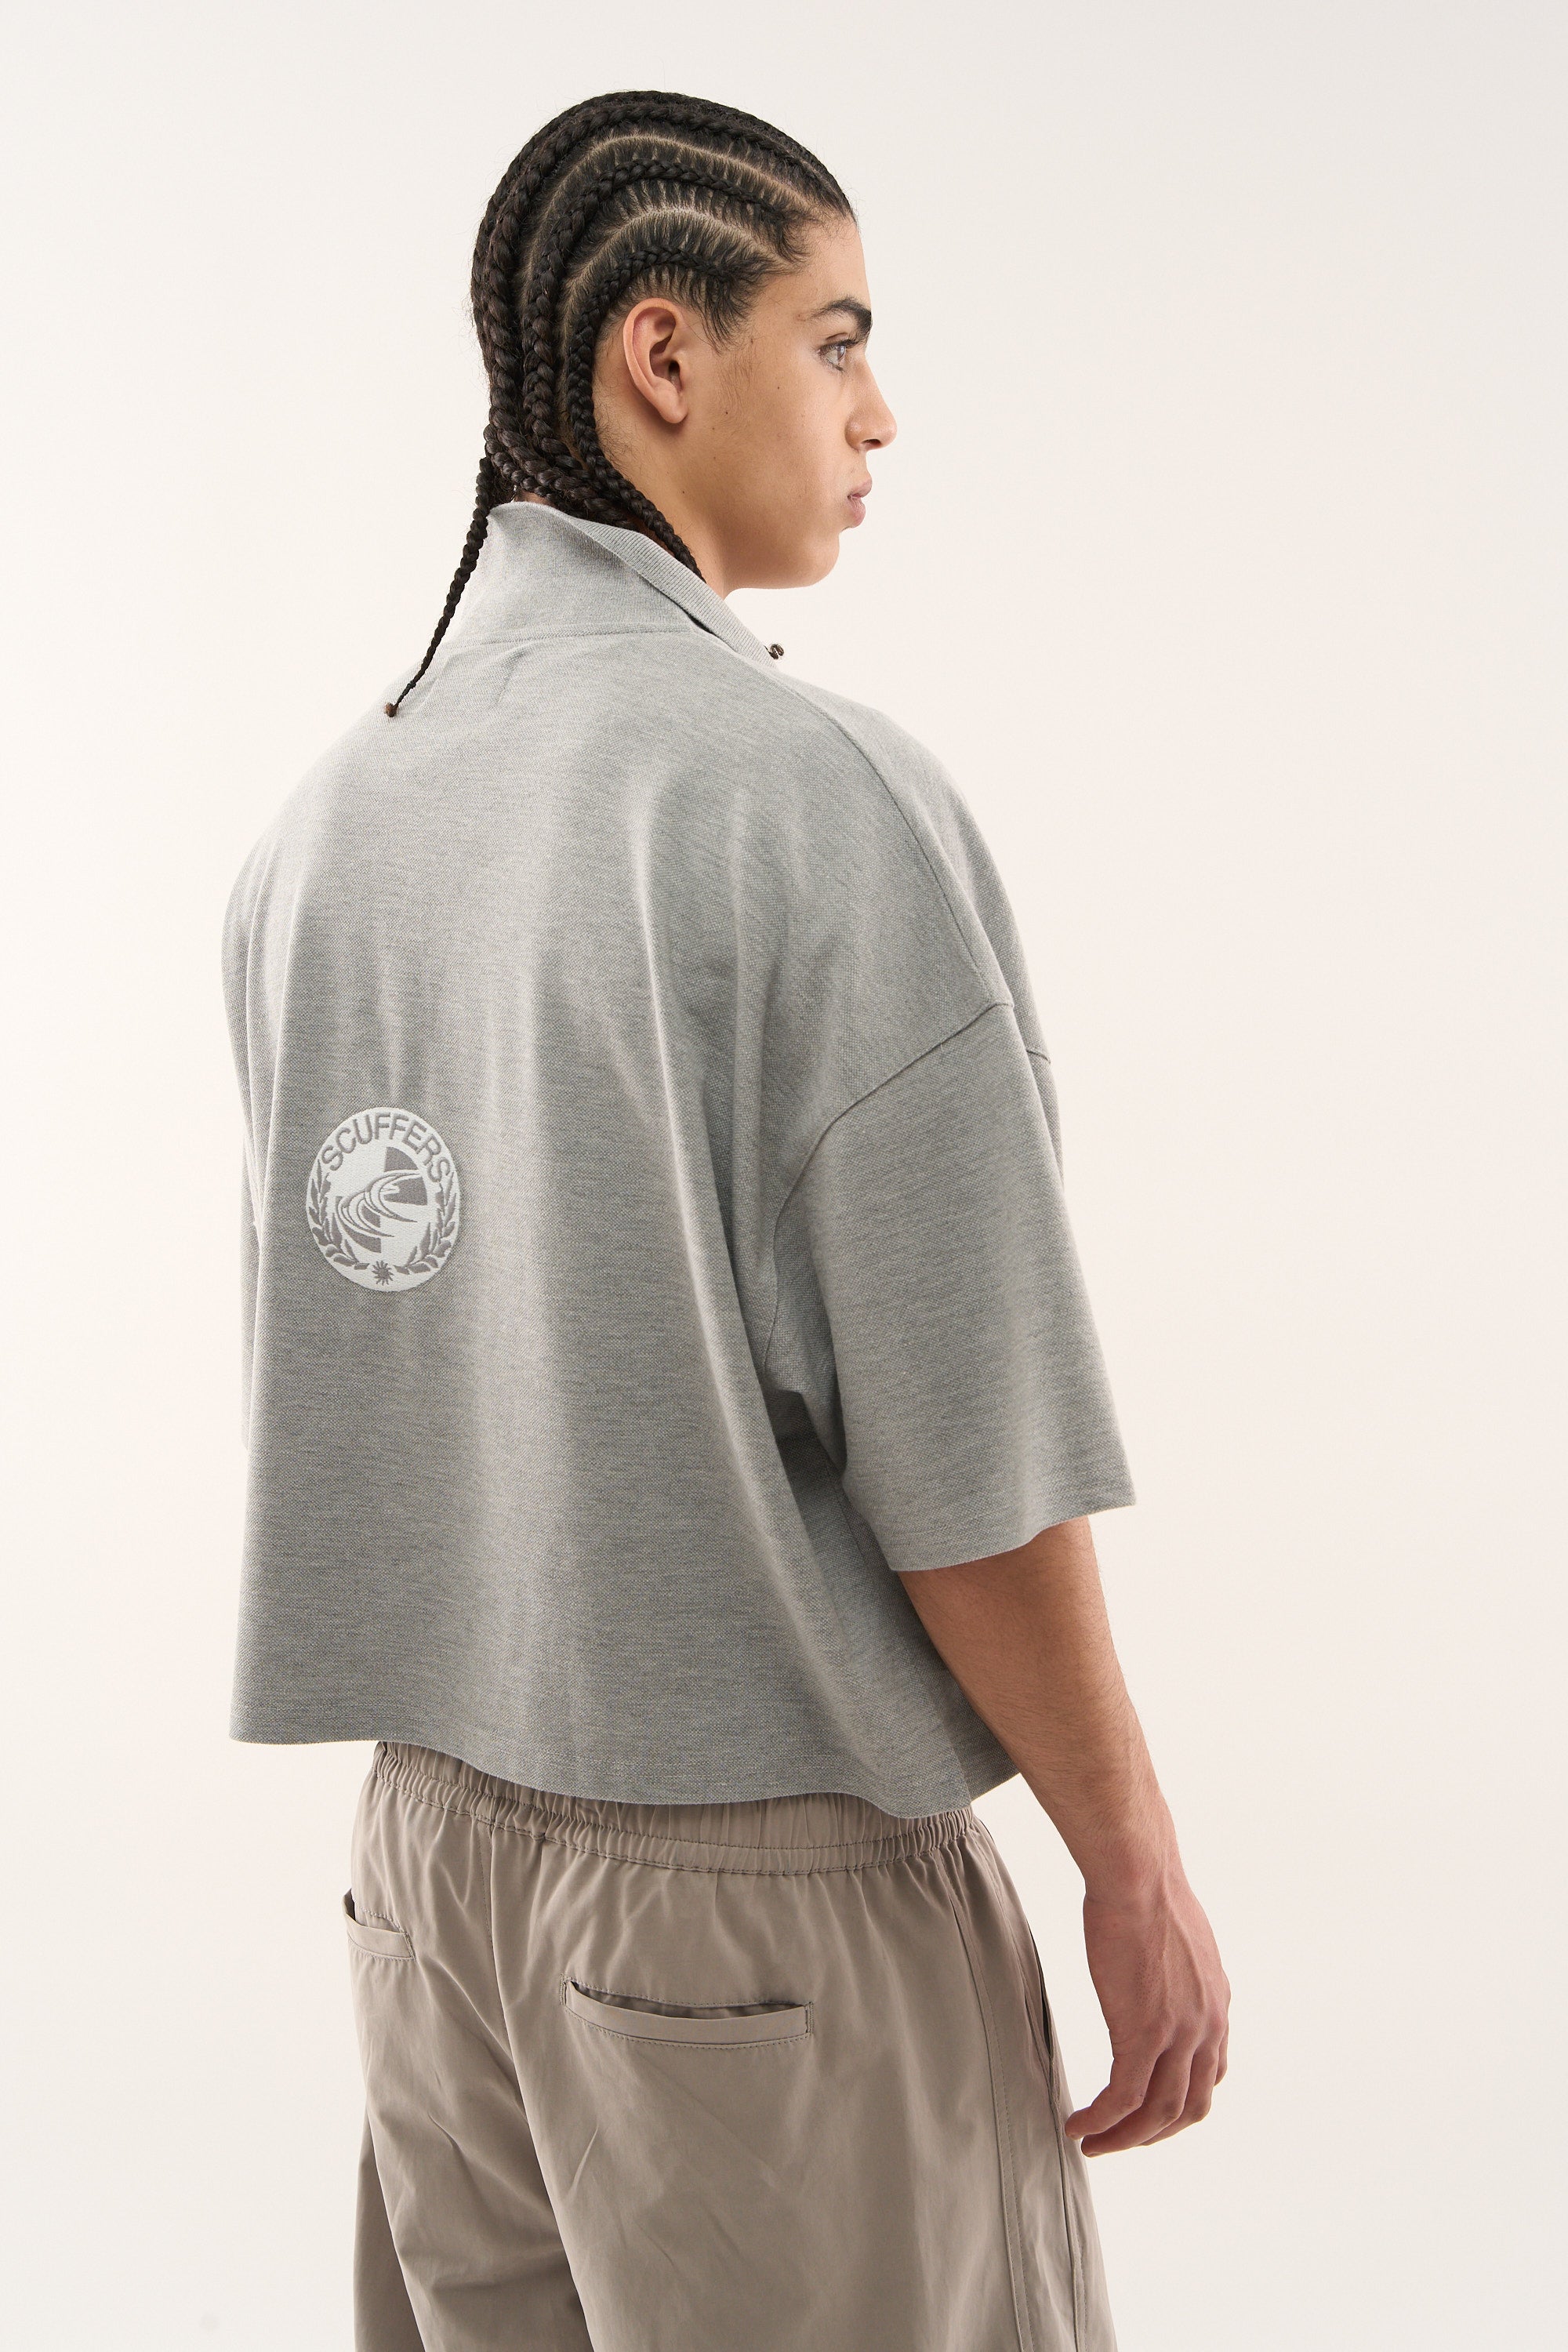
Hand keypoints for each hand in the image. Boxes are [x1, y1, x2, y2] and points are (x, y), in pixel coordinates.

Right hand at [1065, 1870, 1229, 2154]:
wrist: (1137, 1874)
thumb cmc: (1145, 1889)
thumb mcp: (1179, 1938)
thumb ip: (1178, 1971)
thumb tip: (1158, 1971)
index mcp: (1216, 2004)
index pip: (1210, 2075)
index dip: (1180, 2104)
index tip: (1148, 2112)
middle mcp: (1208, 2025)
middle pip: (1189, 2106)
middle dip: (1153, 2133)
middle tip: (1119, 2141)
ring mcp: (1179, 2033)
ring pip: (1158, 2112)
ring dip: (1124, 2137)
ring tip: (1092, 2144)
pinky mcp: (1145, 2032)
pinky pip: (1124, 2097)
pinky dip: (1101, 2120)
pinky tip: (1077, 2125)